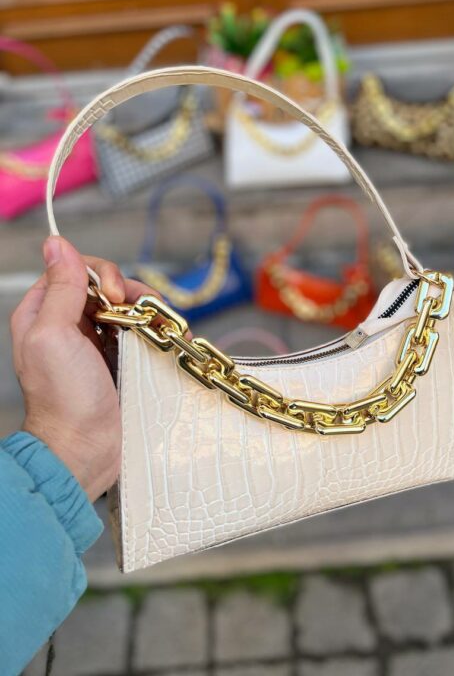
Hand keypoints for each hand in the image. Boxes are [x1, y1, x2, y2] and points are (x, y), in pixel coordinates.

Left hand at [10, 236, 157, 501]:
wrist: (87, 449)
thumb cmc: (64, 397)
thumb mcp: (53, 336)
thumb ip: (60, 288)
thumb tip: (57, 242)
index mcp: (44, 312)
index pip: (75, 269)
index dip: (100, 274)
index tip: (115, 295)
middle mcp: (69, 322)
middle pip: (106, 285)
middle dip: (130, 292)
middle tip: (141, 313)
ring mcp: (96, 341)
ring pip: (127, 306)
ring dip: (148, 310)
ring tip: (164, 327)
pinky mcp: (120, 358)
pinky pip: (140, 331)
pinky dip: (156, 330)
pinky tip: (170, 338)